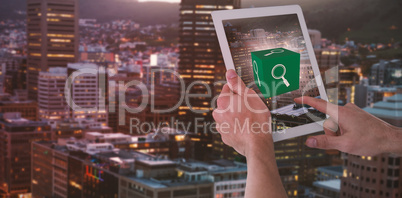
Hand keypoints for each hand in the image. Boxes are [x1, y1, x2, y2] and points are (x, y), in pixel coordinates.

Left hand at [214, 69, 286, 197]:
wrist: (257, 144)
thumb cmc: (256, 120)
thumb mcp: (249, 96)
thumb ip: (237, 84)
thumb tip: (229, 73)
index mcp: (223, 101)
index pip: (227, 88)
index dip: (238, 90)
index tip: (244, 93)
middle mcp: (218, 114)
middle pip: (227, 103)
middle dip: (237, 104)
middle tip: (250, 108)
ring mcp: (221, 126)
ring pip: (229, 116)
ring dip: (236, 116)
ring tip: (249, 120)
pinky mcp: (225, 137)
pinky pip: (230, 128)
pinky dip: (237, 127)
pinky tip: (246, 128)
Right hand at [295, 96, 401, 155]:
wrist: (390, 139)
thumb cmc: (371, 140)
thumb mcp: (345, 144)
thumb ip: (325, 142)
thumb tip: (309, 141)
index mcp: (341, 113)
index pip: (319, 104)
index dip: (306, 101)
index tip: (297, 99)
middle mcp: (346, 109)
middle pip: (328, 120)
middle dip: (331, 131)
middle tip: (342, 140)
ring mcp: (352, 111)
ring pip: (336, 122)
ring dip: (339, 132)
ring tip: (352, 139)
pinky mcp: (357, 114)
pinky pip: (343, 121)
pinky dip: (344, 129)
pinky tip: (355, 136)